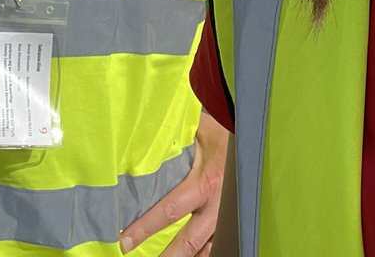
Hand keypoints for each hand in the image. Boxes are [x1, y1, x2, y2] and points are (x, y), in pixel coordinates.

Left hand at [119, 112, 228, 255]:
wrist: (248, 134)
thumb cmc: (222, 130)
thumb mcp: (197, 130)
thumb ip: (174, 139)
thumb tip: (143, 140)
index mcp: (205, 183)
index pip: (170, 211)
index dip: (146, 227)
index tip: (126, 240)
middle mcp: (217, 204)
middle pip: (189, 241)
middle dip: (166, 256)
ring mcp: (226, 213)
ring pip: (205, 247)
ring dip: (185, 256)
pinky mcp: (232, 215)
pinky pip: (218, 241)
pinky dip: (203, 252)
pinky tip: (192, 256)